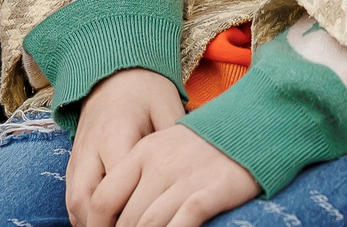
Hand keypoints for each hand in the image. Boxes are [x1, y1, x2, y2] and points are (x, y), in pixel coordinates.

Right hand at [67, 68, 183, 226]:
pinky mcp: (73, 160)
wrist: (115, 72)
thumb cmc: (146, 90)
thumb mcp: (168, 107)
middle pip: (86, 199)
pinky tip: (104, 223)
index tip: (151, 222)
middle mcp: (91, 147)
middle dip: (102, 225)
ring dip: (91, 223)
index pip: (118, 184)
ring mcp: (78, 155)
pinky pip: (71, 196)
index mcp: (116, 133)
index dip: (131, 209)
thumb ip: (175, 140)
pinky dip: (84, 215)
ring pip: (74, 202)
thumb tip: (192, 173)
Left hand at [98, 123, 258, 226]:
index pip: (103, 197)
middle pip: (126, 219)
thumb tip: (120, 211)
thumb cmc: (203, 145)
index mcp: (142, 152)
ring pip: (148, 225)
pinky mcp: (209, 193)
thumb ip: (139, 174)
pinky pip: (181, 225)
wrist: (249, 128)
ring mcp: (184, 179)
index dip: (97, 225)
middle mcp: (158, 166)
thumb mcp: (164, 147)